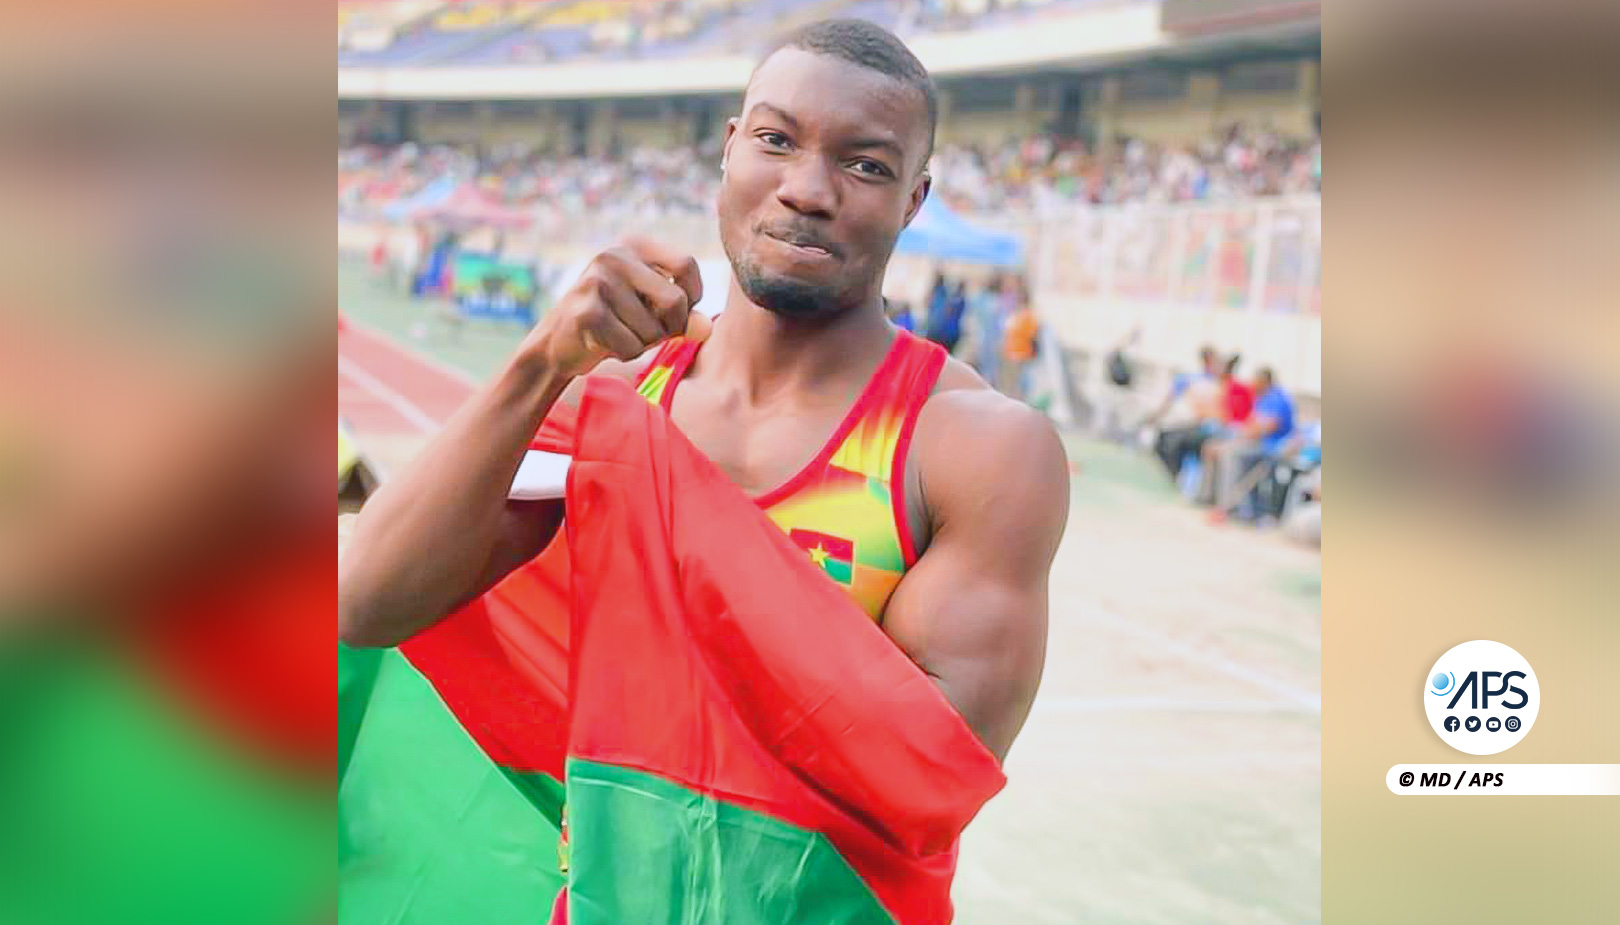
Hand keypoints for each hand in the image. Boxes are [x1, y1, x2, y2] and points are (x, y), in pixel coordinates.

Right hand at [528, 237, 710, 378]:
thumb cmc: (615, 323)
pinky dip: (625, 353)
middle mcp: (615, 256)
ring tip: (618, 334)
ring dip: (642, 343)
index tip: (672, 311)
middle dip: (668, 328)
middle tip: (645, 331)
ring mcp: (597, 281)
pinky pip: (630, 346)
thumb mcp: (653, 312)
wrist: (558, 343)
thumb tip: (705, 328)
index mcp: (634, 245)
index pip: (686, 265)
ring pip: (652, 330)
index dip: (691, 297)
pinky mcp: (586, 312)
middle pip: (675, 301)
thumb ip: (683, 316)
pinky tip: (604, 343)